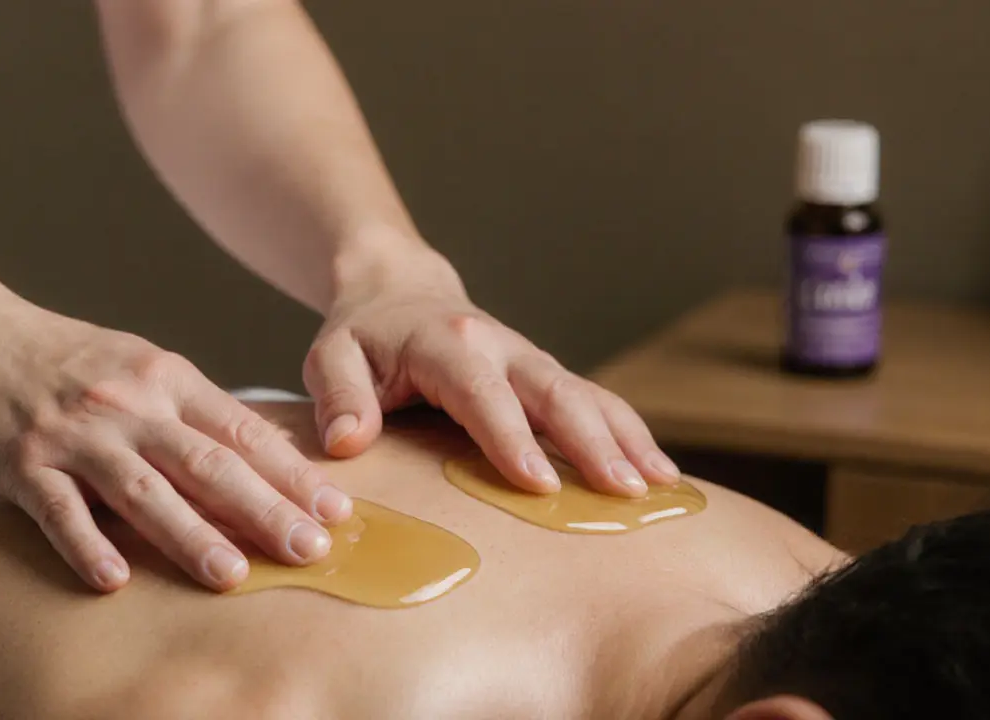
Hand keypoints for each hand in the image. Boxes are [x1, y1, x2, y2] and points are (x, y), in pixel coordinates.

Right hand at [0, 295, 351, 593]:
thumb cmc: (68, 359)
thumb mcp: (143, 367)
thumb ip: (198, 411)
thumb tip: (270, 455)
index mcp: (166, 379)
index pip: (243, 433)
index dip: (293, 474)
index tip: (336, 510)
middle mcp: (129, 405)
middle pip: (208, 464)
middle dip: (265, 510)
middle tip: (310, 549)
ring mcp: (75, 434)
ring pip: (144, 491)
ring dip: (191, 535)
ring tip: (233, 576)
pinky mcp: (23, 462)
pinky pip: (60, 511)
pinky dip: (88, 546)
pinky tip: (115, 580)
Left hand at [303, 254, 679, 496]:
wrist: (397, 292)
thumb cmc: (362, 336)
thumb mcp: (330, 357)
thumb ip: (338, 395)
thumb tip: (348, 442)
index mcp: (445, 342)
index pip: (481, 391)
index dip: (511, 436)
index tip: (540, 483)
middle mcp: (498, 346)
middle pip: (553, 390)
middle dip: (592, 440)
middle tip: (624, 488)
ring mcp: (528, 359)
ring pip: (585, 394)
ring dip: (625, 437)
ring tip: (659, 485)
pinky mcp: (544, 375)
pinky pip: (594, 401)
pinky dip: (628, 432)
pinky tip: (658, 472)